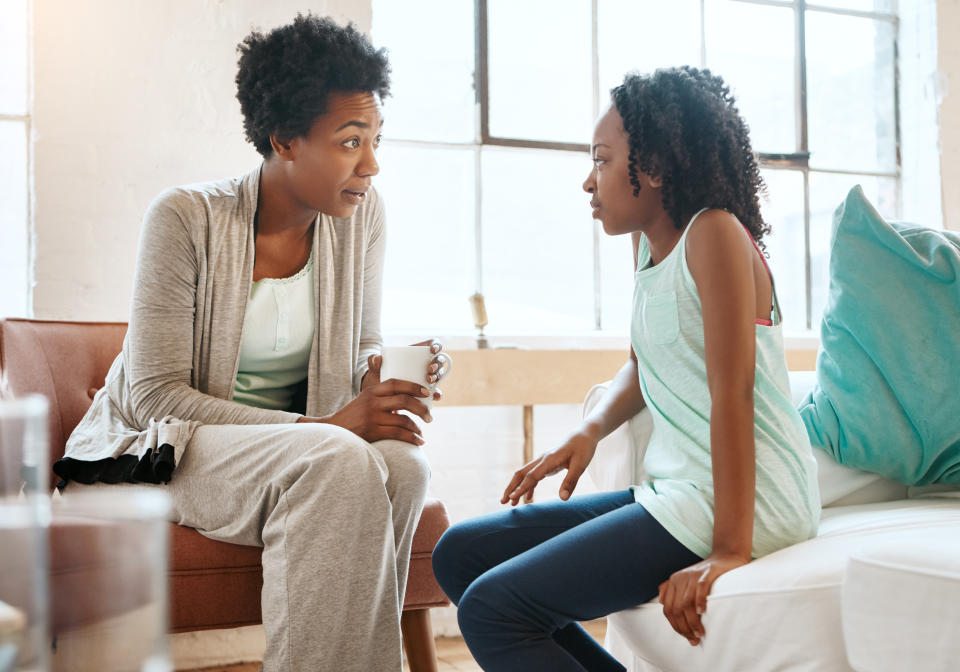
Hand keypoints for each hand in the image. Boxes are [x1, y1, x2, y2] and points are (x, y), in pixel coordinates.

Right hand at [300, 379, 431, 444]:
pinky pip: (398, 434)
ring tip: (421, 432)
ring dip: (417, 427)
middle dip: (421, 408)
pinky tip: (418, 441)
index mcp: (372, 391)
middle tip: (429, 416)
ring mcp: (372, 417)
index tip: (426, 392)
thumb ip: (382, 395)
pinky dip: (411, 438)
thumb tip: (409, 395)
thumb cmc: (354, 415)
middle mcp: (372, 402)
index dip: (414, 386)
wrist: (334, 430)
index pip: (396, 383)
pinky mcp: (372, 432)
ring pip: (403, 420)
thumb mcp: (365, 399)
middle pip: (404, 401)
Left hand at [363, 340, 447, 401]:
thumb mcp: (376, 369)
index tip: (432, 350)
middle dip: (437, 364)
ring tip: (429, 381)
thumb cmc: (380, 376)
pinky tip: (435, 396)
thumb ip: (373, 362)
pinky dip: (437, 394)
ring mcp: (427, 378)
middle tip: (429, 370)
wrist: (379, 395)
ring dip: (437, 377)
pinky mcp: (427, 392)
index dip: (436, 345)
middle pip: (438, 361)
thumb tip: (376, 358)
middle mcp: (425, 365)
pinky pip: (436, 392)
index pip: (433, 345)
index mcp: (417, 353)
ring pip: (439, 375)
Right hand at [500, 429, 598, 505]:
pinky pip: (533, 476)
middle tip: (503, 502)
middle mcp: (542, 460)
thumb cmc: (583, 448)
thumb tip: (562, 499)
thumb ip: (570, 482)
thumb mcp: (580, 466)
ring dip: (517, 487)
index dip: (521, 488)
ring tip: (511, 503)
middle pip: (521, 474)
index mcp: (549, 460)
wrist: (583, 434)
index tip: (512, 499)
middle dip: (511, 488)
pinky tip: (528, 498)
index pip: (531, 476)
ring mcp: (543, 461)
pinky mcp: (546, 463)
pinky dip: (528, 486)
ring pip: (525, 475)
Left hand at [658, 552, 748, 645]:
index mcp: (673, 581)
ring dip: (692, 621)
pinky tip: (702, 612)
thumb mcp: (686, 581)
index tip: (686, 637)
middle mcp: (680, 578)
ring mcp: (693, 574)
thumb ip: (672, 590)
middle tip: (694, 639)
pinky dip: (700, 602)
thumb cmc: (706, 574)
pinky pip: (700, 588)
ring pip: (687, 602)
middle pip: (677, 608)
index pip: (669, 609)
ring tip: (699, 633)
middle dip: (684, 627)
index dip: (675, 626)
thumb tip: (661, 602)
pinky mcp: (707, 572)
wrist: (725, 555)